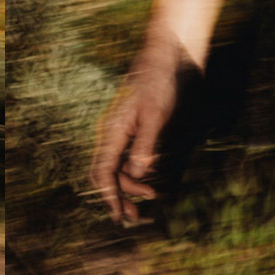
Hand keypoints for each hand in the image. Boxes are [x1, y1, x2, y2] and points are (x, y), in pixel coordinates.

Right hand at [90, 37, 191, 224]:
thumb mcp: (157, 114)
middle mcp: (115, 133)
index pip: (103, 172)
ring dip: (131, 186)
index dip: (109, 197)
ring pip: (119, 167)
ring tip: (153, 197)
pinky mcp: (139, 127)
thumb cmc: (161, 82)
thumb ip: (146, 145)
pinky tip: (152, 178)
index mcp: (114, 131)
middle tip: (138, 216)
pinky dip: (137, 173)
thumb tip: (137, 175)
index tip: (118, 217)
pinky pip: (130, 157)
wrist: (170, 56)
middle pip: (108, 173)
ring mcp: (126, 131)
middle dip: (119, 197)